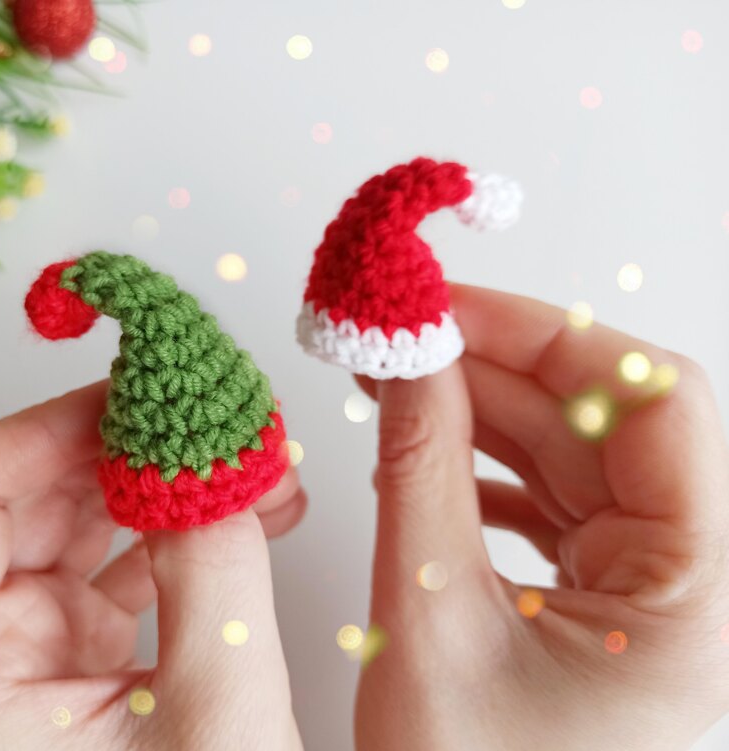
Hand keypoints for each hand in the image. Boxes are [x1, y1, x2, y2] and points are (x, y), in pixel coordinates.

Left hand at [0, 381, 306, 750]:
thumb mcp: (214, 720)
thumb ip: (211, 575)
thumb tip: (211, 459)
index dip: (40, 430)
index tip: (131, 405)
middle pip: (24, 489)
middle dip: (123, 442)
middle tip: (206, 419)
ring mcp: (44, 646)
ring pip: (82, 512)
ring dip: (164, 476)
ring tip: (253, 464)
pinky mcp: (94, 650)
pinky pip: (127, 552)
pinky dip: (186, 521)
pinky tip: (254, 509)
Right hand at [354, 286, 728, 750]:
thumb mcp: (430, 618)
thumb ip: (418, 471)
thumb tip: (405, 356)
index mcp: (703, 599)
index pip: (657, 404)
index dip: (548, 336)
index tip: (447, 306)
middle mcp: (695, 587)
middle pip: (604, 422)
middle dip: (494, 370)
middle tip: (401, 337)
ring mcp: (649, 594)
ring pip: (573, 456)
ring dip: (481, 416)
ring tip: (395, 388)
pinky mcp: (602, 601)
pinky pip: (555, 502)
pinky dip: (486, 471)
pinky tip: (427, 461)